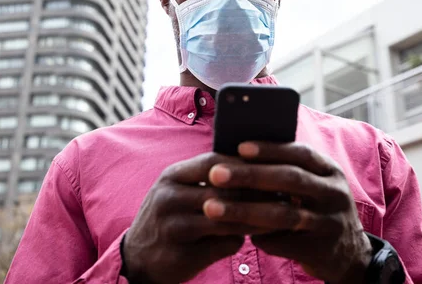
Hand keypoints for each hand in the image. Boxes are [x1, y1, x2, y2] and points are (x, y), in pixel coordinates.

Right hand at [122, 153, 271, 283]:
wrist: (136, 258)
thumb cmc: (168, 218)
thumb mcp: (178, 190)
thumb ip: (208, 179)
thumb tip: (253, 167)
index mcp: (171, 176)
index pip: (214, 162)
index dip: (243, 164)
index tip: (271, 167)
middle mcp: (169, 197)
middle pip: (224, 191)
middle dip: (257, 193)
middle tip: (285, 194)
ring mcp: (174, 227)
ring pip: (228, 220)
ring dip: (256, 219)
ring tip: (280, 216)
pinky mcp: (182, 254)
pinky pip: (222, 245)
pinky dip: (241, 241)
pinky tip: (255, 238)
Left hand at [204, 142, 372, 283]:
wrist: (348, 253)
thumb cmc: (315, 207)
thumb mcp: (312, 184)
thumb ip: (285, 169)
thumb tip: (237, 154)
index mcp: (329, 170)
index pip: (299, 152)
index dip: (269, 149)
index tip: (239, 147)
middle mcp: (334, 193)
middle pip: (290, 179)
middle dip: (249, 175)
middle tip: (215, 174)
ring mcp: (331, 222)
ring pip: (283, 214)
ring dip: (243, 210)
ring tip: (212, 208)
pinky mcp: (322, 250)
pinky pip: (284, 242)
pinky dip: (258, 237)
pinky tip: (234, 234)